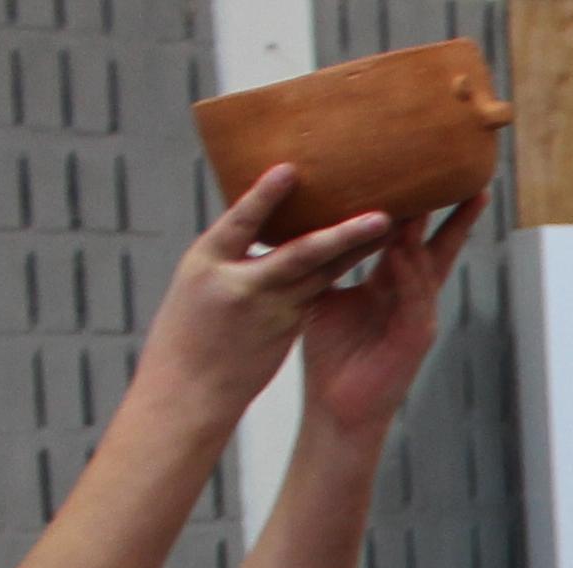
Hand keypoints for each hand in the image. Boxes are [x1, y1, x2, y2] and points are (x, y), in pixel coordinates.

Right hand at [147, 165, 401, 402]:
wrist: (187, 391)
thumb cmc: (185, 329)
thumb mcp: (195, 281)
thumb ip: (229, 253)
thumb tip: (259, 216)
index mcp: (205, 264)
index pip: (239, 224)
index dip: (264, 198)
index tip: (289, 171)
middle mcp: (241, 286)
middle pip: (299, 254)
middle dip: (342, 234)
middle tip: (381, 216)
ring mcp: (269, 310)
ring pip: (321, 273)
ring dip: (356, 248)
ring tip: (387, 224)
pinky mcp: (288, 327)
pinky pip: (319, 288)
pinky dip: (340, 265)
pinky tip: (366, 247)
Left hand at [294, 193, 484, 435]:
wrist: (335, 409)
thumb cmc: (332, 357)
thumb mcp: (326, 299)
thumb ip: (327, 265)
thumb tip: (305, 224)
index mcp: (391, 286)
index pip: (414, 240)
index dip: (426, 211)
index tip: (435, 177)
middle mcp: (412, 297)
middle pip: (439, 248)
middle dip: (456, 217)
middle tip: (471, 181)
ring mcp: (418, 317)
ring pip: (428, 267)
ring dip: (427, 235)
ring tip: (426, 200)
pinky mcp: (413, 339)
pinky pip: (414, 300)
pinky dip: (409, 275)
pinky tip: (404, 251)